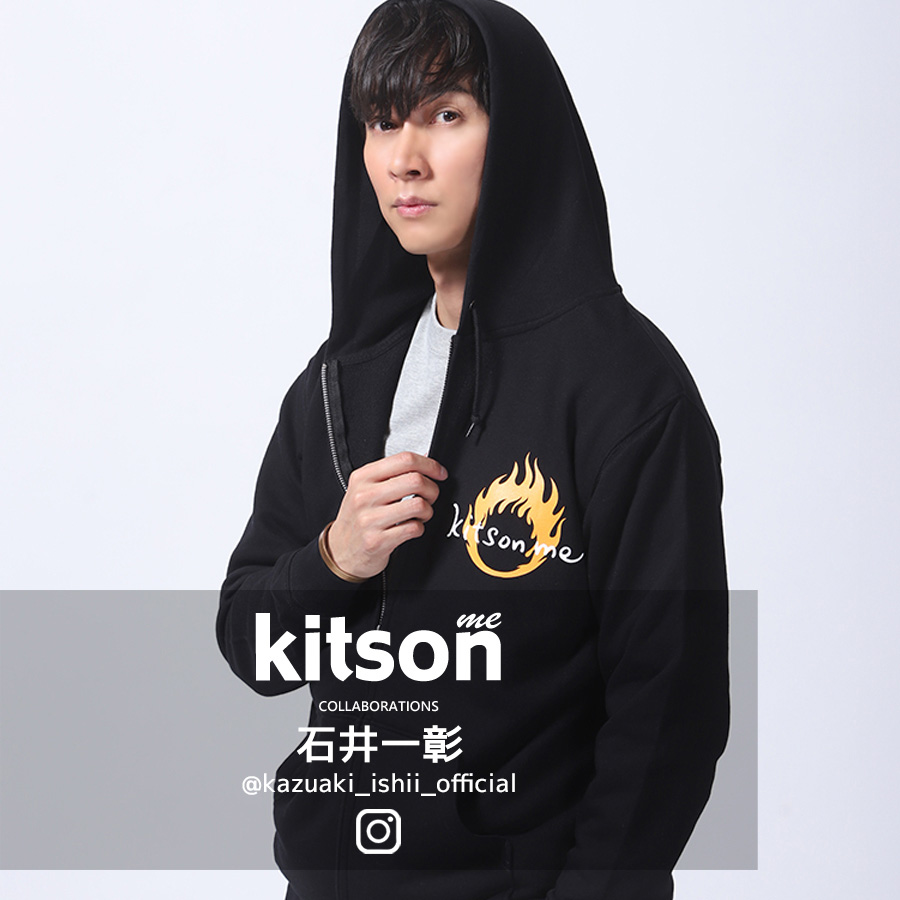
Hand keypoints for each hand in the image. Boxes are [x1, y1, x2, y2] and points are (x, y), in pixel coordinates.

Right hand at [326, 451, 447, 579]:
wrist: (340, 550)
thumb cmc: (357, 517)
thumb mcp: (365, 488)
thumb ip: (392, 473)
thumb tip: (424, 460)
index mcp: (363, 477)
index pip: (404, 460)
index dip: (430, 465)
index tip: (439, 472)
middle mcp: (365, 496)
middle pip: (415, 480)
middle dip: (432, 489)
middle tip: (431, 496)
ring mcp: (370, 519)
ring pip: (419, 505)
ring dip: (428, 510)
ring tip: (420, 514)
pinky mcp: (377, 541)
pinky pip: (414, 528)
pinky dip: (419, 528)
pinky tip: (410, 527)